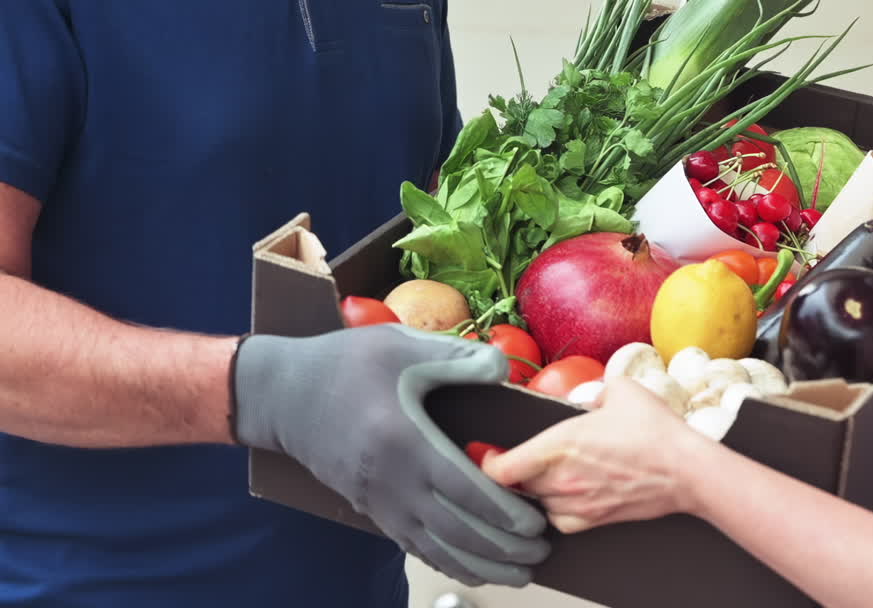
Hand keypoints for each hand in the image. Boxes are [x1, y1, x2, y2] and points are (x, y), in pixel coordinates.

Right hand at [231, 324, 549, 586]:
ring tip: (519, 574)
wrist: (282, 394)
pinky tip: (473, 567)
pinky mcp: (370, 509)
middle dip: (503, 548)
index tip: (537, 523)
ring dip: (481, 565)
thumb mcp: (399, 346)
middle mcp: (392, 482)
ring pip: (437, 547)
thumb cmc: (344, 365)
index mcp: (405, 441)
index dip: (504, 512)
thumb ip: (455, 357)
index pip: (465, 490)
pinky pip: (414, 545)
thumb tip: (503, 366)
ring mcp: (379, 501)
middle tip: (542, 553)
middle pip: (457, 530)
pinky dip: (448, 561)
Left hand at [482, 377, 705, 533]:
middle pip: (519, 487)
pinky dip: (556, 511)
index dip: (489, 463)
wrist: (685, 469)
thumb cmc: (655, 431)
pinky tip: (566, 497)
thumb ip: (596, 391)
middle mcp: (562, 479)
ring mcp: (578, 503)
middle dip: (516, 473)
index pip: (503, 468)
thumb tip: (591, 401)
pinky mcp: (595, 519)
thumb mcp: (622, 389)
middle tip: (520, 461)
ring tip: (548, 475)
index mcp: (559, 444)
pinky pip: (560, 522)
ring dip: (538, 491)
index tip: (489, 455)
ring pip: (539, 504)